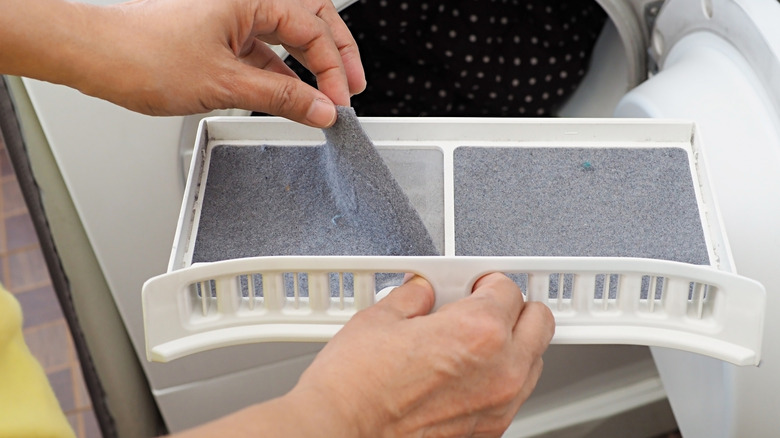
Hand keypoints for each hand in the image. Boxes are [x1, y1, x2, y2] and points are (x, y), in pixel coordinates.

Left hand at [1, 0, 364, 126]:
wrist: (95, 57)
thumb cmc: (143, 55)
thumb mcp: (225, 84)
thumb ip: (282, 97)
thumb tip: (322, 109)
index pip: (311, 29)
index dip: (333, 68)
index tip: (341, 101)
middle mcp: (243, 0)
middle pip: (308, 21)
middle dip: (335, 55)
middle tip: (353, 87)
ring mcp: (230, 17)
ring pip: (286, 36)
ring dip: (308, 66)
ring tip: (328, 95)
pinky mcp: (218, 35)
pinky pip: (261, 51)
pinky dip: (280, 73)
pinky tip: (290, 95)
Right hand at [290, 273, 554, 436]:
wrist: (339, 431)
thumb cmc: (355, 386)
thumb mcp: (381, 317)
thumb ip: (414, 296)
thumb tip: (422, 291)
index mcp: (479, 331)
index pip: (509, 289)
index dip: (486, 281)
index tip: (473, 284)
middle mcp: (500, 370)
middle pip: (539, 322)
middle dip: (514, 308)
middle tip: (485, 305)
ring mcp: (498, 405)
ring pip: (533, 361)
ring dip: (513, 344)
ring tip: (475, 339)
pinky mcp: (488, 431)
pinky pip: (514, 395)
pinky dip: (500, 378)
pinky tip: (466, 372)